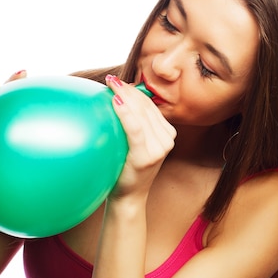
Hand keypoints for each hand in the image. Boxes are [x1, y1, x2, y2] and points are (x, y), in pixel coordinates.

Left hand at [105, 75, 176, 198]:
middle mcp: (167, 139)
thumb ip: (136, 126)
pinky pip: (135, 128)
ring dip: (126, 96)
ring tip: (111, 85)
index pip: (150, 106)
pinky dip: (125, 112)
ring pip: (141, 114)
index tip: (117, 82)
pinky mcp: (147, 155)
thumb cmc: (127, 169)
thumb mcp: (138, 145)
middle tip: (111, 80)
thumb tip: (118, 99)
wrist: (129, 197)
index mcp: (167, 134)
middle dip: (128, 90)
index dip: (134, 90)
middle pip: (146, 107)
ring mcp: (159, 148)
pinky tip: (115, 101)